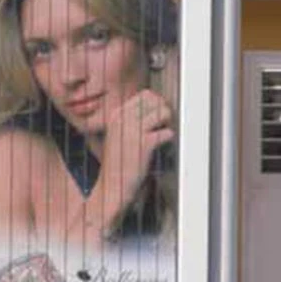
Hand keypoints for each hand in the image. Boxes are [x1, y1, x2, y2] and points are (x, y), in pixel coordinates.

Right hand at [96, 89, 173, 225]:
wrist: (112, 187)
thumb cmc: (119, 163)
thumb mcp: (119, 134)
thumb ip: (133, 119)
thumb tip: (160, 104)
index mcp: (117, 114)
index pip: (145, 94)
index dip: (157, 103)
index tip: (158, 117)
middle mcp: (124, 118)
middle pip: (156, 100)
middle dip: (164, 110)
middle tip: (163, 125)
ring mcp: (134, 130)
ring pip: (163, 112)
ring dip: (168, 123)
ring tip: (162, 135)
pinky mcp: (144, 144)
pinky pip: (167, 132)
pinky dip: (168, 139)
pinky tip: (160, 147)